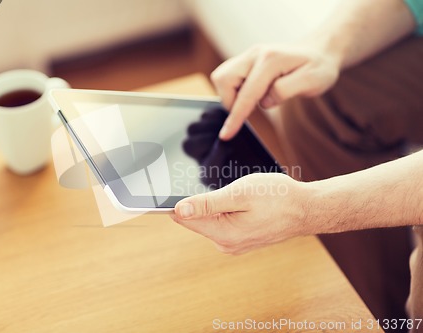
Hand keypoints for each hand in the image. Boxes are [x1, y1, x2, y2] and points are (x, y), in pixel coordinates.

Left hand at [170, 173, 311, 254]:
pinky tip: (243, 203)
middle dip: (201, 201)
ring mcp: (234, 244)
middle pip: (196, 219)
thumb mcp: (239, 194)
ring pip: (210, 220)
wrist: (307, 209)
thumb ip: (208, 203)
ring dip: (216, 205)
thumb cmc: (277, 198)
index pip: (184, 219)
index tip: (168, 190)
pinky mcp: (241, 239)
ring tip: (239, 196)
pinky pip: (223, 223)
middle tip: (222, 188)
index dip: (175, 203)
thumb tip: (179, 209)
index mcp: (222, 234)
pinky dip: (226, 211)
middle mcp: (225, 244)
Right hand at [211, 43, 340, 139]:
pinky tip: (251, 95)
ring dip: (230, 95)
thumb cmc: (318, 67)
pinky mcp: (246, 61)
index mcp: (270, 60)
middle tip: (248, 112)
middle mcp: (255, 54)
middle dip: (229, 101)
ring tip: (251, 102)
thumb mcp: (313, 81)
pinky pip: (228, 76)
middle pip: (223, 79)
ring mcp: (248, 56)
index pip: (246, 93)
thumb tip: (264, 102)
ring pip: (222, 77)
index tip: (226, 135)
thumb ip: (286, 90)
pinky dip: (233, 90)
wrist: (319, 50)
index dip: (235, 117)